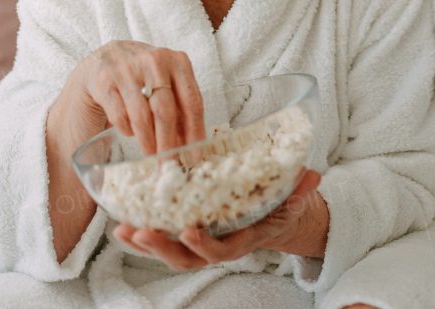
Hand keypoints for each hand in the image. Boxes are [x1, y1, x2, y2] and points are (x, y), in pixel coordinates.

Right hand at [58, 40, 205, 156]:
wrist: (104, 59)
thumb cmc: (143, 76)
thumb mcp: (166, 84)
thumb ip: (179, 109)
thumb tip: (189, 146)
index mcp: (178, 61)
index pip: (192, 101)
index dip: (195, 132)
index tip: (194, 155)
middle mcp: (154, 61)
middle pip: (166, 110)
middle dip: (168, 143)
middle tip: (170, 164)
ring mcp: (127, 69)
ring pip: (141, 115)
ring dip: (148, 141)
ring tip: (152, 156)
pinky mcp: (104, 80)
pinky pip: (119, 115)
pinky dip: (127, 130)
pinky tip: (130, 132)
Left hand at [112, 170, 328, 268]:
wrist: (274, 218)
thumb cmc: (282, 206)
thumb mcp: (295, 198)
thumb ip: (302, 190)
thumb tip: (313, 175)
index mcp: (243, 239)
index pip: (222, 250)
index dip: (204, 244)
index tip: (189, 231)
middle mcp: (218, 246)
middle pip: (185, 258)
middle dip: (161, 248)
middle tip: (141, 232)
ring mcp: (200, 243)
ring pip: (168, 253)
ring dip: (143, 244)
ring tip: (122, 229)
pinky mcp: (186, 235)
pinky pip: (160, 241)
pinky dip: (139, 236)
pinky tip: (121, 224)